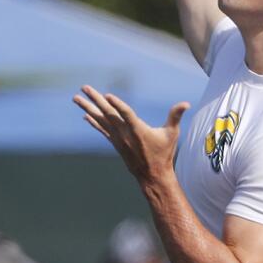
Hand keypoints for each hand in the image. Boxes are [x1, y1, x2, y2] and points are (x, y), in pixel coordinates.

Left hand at [74, 86, 188, 183]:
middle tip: (84, 87)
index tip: (107, 96)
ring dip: (88, 108)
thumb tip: (186, 103)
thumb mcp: (172, 134)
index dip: (117, 105)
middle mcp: (125, 134)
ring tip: (76, 98)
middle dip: (95, 100)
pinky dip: (93, 122)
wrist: (153, 175)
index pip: (126, 114)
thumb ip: (176, 116)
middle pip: (107, 113)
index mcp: (138, 130)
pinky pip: (102, 130)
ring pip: (100, 120)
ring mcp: (118, 139)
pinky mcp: (116, 144)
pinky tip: (85, 115)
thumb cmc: (164, 153)